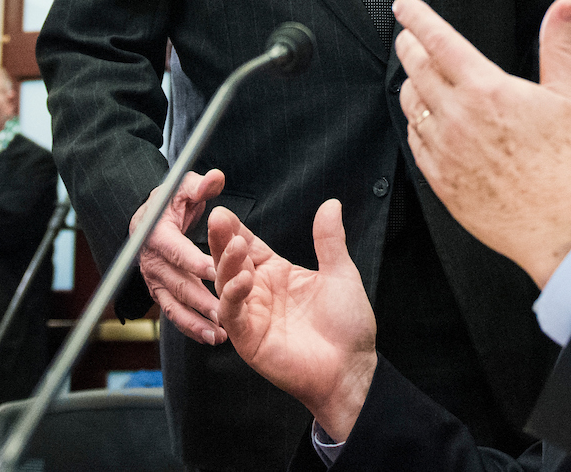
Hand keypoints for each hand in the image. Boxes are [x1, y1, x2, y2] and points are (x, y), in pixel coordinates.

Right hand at [134, 169, 226, 343]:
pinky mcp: (161, 294)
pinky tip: (212, 338)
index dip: (194, 261)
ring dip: (195, 322)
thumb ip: (199, 185)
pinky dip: (191, 328)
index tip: (216, 271)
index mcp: (156, 235)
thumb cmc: (170, 202)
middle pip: (177, 283)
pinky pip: (174, 315)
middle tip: (223, 310)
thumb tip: (215, 178)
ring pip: (174, 306)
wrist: (148, 221)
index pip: (176, 250)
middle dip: (200, 299)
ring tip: (219, 334)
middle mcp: (152, 262)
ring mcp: (154, 282)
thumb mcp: (183, 187)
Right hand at [213, 200, 377, 443]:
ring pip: (226, 285)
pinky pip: (233, 314)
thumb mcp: (341, 274)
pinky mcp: (249, 338)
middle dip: (223, 240)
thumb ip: (330, 240)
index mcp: (279, 274)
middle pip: (232, 261)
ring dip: (227, 264)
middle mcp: (261, 292)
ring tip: (236, 246)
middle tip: (218, 219)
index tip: (225, 210)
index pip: (251, 246)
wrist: (352, 367)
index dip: (237, 229)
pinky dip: (232, 296)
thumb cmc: (347, 326)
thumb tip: (331, 204)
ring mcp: (253, 315)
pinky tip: (243, 280)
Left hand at [394, 0, 570, 287]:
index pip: (438, 41)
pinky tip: (426, 121)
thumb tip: (564, 6)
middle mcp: (458, 117)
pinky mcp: (441, 181)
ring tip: (417, 77)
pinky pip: (415, 143)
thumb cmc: (569, 167)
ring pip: (411, 105)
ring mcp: (445, 151)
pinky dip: (416, 124)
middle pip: (416, 69)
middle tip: (407, 36)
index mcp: (487, 90)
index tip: (404, 6)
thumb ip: (559, 44)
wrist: (563, 229)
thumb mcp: (570, 96)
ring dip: (410, 84)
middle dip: (408, 46)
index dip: (417, 18)